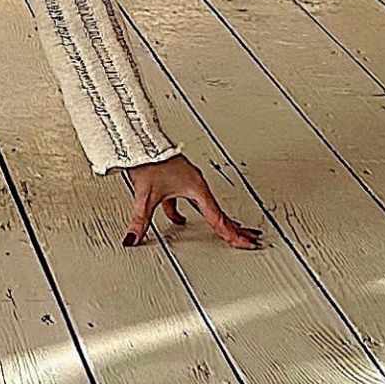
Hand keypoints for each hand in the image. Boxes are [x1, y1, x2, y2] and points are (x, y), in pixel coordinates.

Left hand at [122, 155, 263, 250]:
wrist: (141, 141)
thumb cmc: (149, 160)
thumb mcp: (146, 196)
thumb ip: (141, 220)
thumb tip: (134, 237)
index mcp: (197, 189)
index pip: (218, 218)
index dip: (232, 233)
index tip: (245, 242)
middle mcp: (197, 185)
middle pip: (220, 212)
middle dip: (234, 228)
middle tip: (250, 239)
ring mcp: (189, 182)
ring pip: (207, 206)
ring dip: (217, 220)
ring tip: (226, 231)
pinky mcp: (178, 180)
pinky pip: (188, 200)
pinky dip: (186, 212)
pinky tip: (179, 220)